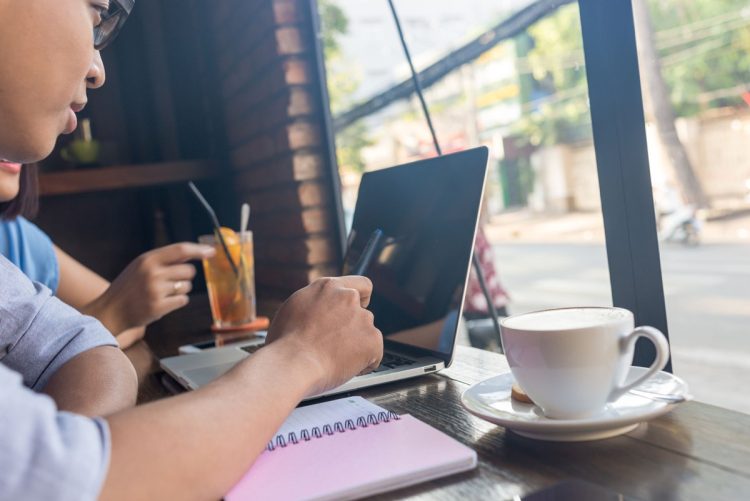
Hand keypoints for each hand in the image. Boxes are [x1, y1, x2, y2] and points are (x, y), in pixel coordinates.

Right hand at [87, 243, 214, 334]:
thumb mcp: (141, 266)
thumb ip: (164, 259)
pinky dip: (177, 302)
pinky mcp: (158, 307)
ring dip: (180, 290)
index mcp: (147, 260)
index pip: (180, 250)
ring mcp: (155, 291)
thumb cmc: (129, 287)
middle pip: (189, 270)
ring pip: (186, 286)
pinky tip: (163, 302)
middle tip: (171, 281)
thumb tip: (192, 252)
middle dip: (185, 276)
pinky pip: (183, 301)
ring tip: (162, 293)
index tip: (211, 251)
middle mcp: (152, 273)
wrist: (111, 310)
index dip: (198, 250)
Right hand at [265, 276, 382, 394]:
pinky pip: (374, 354)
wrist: (292, 364)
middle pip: (362, 312)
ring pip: (367, 333)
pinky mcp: (372, 340)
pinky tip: (343, 368)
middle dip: (353, 328)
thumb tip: (318, 311)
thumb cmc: (284, 344)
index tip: (357, 310)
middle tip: (336, 345)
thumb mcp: (294, 309)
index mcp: (328, 287)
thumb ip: (315, 304)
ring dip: (357, 345)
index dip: (361, 298)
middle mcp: (348, 297)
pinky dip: (364, 363)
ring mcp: (362, 318)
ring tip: (333, 359)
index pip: (360, 284)